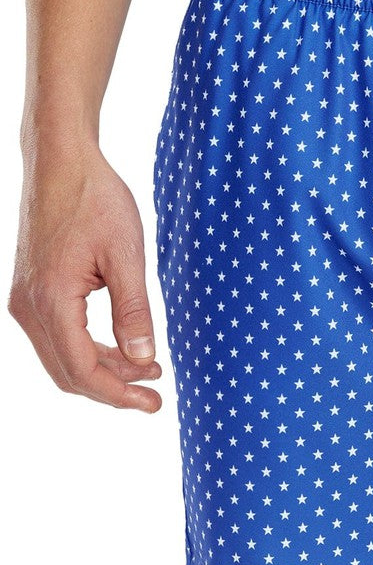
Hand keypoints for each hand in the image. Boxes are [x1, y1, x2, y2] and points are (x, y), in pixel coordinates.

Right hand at [8, 142, 161, 411]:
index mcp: (51, 300)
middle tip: (155, 395)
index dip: (118, 393)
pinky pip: (58, 336)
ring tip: (148, 369)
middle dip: (113, 388)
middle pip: (68, 372)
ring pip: (62, 357)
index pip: (82, 369)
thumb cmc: (96, 199)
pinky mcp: (31, 291)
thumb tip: (144, 358)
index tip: (153, 402)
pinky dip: (90, 348)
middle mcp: (29, 307)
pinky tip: (123, 346)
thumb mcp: (127, 254)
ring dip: (104, 369)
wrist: (61, 162)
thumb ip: (134, 310)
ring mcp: (25, 300)